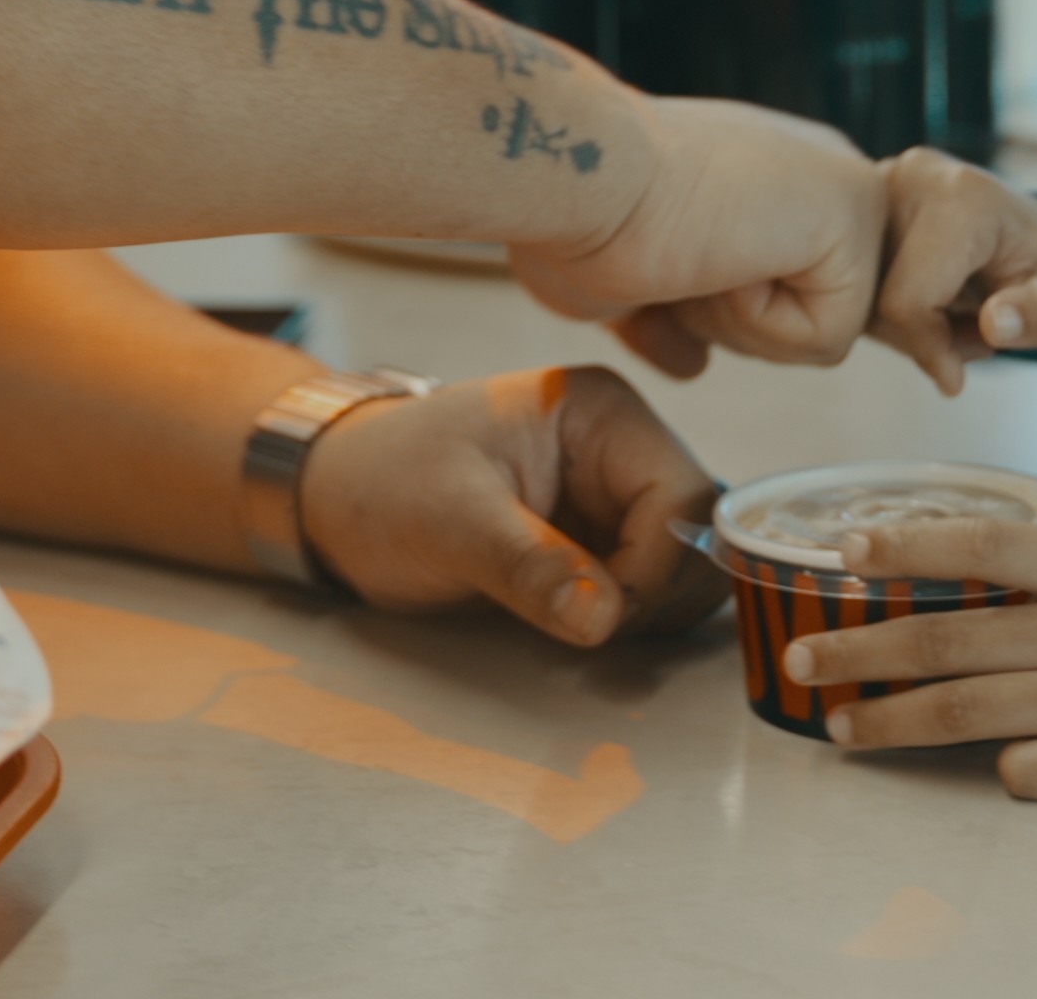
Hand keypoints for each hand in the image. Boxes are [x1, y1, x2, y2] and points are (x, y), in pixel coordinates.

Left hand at [296, 365, 728, 645]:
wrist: (337, 499)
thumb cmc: (382, 483)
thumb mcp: (449, 521)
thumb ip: (529, 565)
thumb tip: (604, 616)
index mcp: (598, 411)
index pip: (682, 491)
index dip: (658, 565)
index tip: (604, 613)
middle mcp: (621, 446)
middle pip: (698, 531)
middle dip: (658, 592)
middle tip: (589, 624)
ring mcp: (614, 495)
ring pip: (686, 566)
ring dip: (649, 611)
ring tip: (576, 623)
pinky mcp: (600, 540)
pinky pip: (650, 587)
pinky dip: (630, 618)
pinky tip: (576, 624)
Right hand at [511, 97, 883, 369]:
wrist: (569, 174)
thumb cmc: (576, 217)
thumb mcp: (631, 283)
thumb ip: (677, 315)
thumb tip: (694, 364)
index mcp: (775, 174)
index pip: (782, 295)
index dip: (712, 312)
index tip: (664, 262)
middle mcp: (820, 166)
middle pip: (805, 318)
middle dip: (727, 319)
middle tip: (677, 256)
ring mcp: (846, 184)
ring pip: (819, 334)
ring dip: (736, 322)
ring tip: (694, 248)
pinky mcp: (855, 208)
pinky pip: (828, 337)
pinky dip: (758, 321)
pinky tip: (719, 254)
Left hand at [783, 499, 1036, 799]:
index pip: (984, 543)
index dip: (910, 547)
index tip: (847, 554)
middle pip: (949, 638)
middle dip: (862, 649)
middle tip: (800, 659)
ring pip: (967, 711)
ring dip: (892, 722)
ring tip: (839, 729)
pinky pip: (1034, 771)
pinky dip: (1003, 770)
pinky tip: (986, 768)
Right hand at [867, 150, 1036, 393]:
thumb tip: (996, 324)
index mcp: (961, 196)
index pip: (908, 298)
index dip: (930, 349)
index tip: (960, 375)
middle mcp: (910, 176)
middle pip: (877, 293)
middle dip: (921, 337)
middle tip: (973, 336)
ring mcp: (879, 184)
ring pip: (859, 289)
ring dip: (907, 326)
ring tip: (960, 318)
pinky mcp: (860, 200)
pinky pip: (854, 276)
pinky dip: (891, 307)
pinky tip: (935, 303)